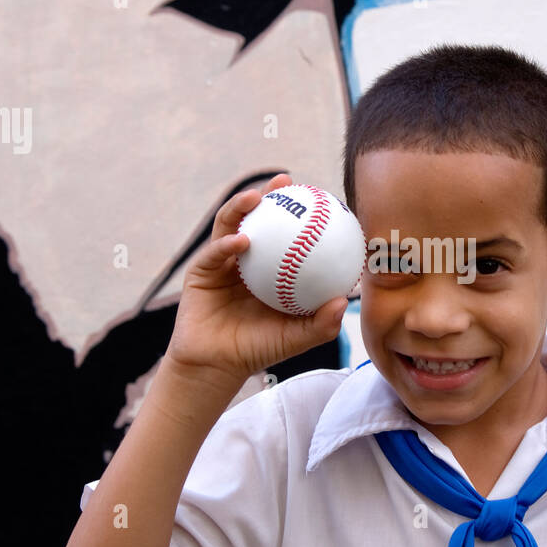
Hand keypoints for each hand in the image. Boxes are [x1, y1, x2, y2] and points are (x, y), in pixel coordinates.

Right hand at [165, 173, 348, 382]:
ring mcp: (221, 262)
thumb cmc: (259, 350)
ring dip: (241, 207)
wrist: (217, 366)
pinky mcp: (200, 271)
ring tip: (257, 198)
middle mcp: (247, 258)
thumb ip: (321, 323)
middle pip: (257, 218)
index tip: (319, 197)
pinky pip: (214, 252)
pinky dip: (227, 244)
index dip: (300, 212)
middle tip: (285, 180)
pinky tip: (242, 241)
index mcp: (270, 267)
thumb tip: (345, 300)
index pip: (286, 232)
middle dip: (270, 194)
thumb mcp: (296, 337)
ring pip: (230, 225)